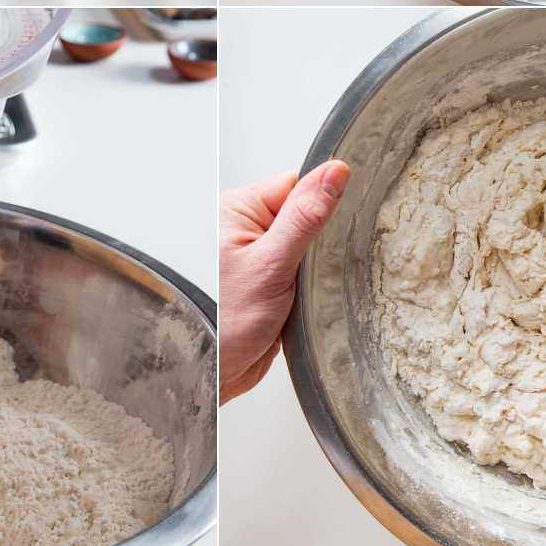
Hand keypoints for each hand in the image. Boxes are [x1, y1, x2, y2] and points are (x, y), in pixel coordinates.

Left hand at [219, 161, 348, 402]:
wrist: (211, 373)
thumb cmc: (225, 320)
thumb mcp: (271, 263)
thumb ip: (305, 216)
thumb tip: (334, 172)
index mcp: (238, 209)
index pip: (296, 186)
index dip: (319, 205)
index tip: (331, 230)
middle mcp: (244, 229)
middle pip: (303, 215)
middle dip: (317, 241)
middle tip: (316, 268)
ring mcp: (257, 257)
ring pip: (306, 246)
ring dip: (314, 267)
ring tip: (309, 288)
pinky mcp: (267, 282)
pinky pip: (301, 271)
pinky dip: (309, 284)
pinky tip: (309, 298)